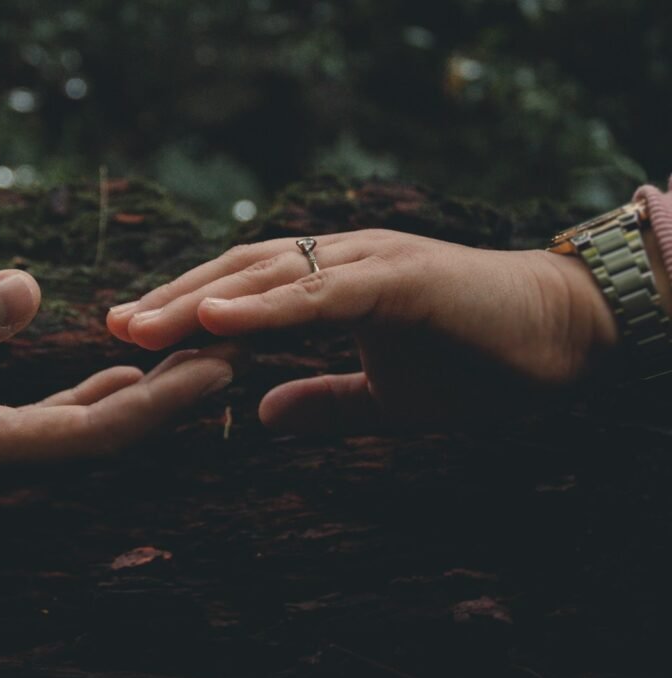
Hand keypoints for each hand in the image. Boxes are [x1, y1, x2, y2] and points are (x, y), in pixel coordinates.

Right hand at [0, 271, 232, 465]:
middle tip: (235, 352)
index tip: (220, 368)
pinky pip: (54, 426)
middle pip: (107, 443)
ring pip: (86, 434)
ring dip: (144, 397)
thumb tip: (27, 288)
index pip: (92, 442)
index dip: (161, 406)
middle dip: (173, 401)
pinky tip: (123, 374)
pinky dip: (97, 399)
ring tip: (196, 356)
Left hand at [107, 230, 618, 432]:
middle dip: (175, 300)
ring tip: (139, 324)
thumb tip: (261, 416)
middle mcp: (342, 260)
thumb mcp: (385, 398)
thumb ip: (324, 399)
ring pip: (268, 275)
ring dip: (200, 299)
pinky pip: (319, 292)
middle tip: (114, 327)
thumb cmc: (478, 362)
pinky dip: (264, 306)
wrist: (565, 339)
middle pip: (240, 274)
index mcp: (334, 283)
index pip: (245, 289)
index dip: (189, 309)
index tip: (134, 335)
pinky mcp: (400, 278)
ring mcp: (369, 262)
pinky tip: (212, 318)